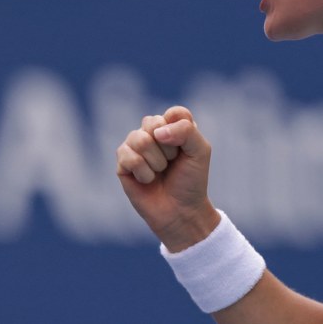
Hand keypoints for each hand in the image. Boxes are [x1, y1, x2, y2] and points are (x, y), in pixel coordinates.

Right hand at [116, 106, 219, 250]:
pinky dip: (144, 172)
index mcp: (173, 126)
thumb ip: (186, 131)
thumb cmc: (191, 180)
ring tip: (160, 172)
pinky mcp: (122, 163)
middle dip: (168, 148)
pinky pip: (129, 156)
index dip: (181, 132)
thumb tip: (157, 132)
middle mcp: (153, 132)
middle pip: (153, 122)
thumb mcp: (200, 151)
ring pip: (140, 139)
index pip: (174, 113)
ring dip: (156, 161)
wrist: (180, 211)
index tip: (186, 150)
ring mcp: (135, 146)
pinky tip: (148, 180)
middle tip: (173, 163)